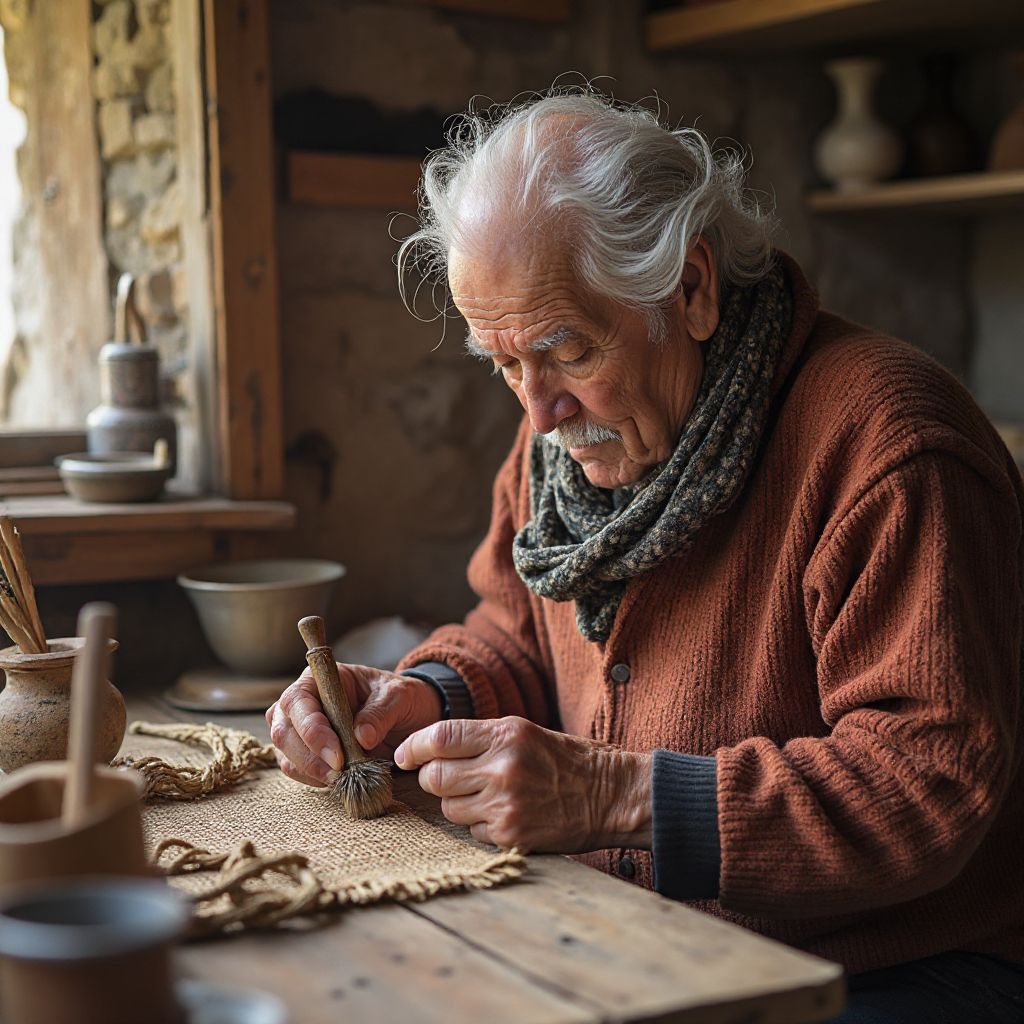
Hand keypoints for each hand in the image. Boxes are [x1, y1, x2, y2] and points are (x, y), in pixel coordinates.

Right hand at [266, 665, 441, 786]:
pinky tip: (338, 781)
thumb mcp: (399, 696)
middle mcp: (304, 702)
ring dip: (310, 771)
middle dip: (308, 757)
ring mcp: (301, 728)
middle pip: (283, 730)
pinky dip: (314, 779)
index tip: (338, 756)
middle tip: (339, 773)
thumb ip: (381, 712)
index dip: (312, 730)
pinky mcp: (308, 753)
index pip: (298, 701)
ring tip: (342, 779)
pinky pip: (297, 770)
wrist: (410, 717)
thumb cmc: (400, 697)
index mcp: (320, 678)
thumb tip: (362, 737)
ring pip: (285, 753)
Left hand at [394, 717, 651, 853]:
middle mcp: (502, 768)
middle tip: (445, 778)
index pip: (440, 737)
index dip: (414, 747)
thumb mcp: (524, 732)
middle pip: (434, 777)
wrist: (610, 795)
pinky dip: (479, 825)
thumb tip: (430, 750)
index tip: (403, 755)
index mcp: (506, 734)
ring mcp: (505, 805)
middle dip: (432, 779)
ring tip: (485, 796)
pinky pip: (471, 831)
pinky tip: (504, 814)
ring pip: (448, 808)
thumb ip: (479, 739)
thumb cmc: (566, 760)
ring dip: (456, 804)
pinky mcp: (510, 836)